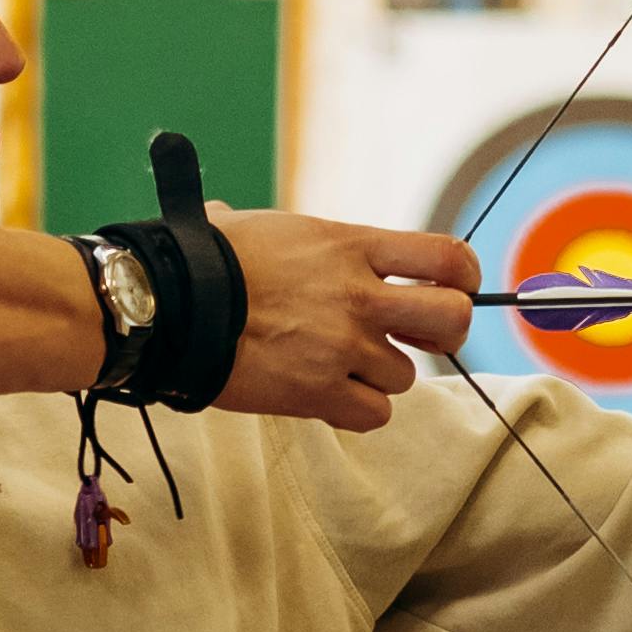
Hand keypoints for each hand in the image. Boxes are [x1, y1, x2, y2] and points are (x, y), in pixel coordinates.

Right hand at [209, 207, 479, 434]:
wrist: (169, 306)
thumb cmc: (203, 261)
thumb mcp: (260, 226)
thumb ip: (285, 236)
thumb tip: (227, 216)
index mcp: (351, 245)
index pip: (448, 258)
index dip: (462, 279)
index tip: (448, 288)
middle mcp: (360, 296)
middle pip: (453, 320)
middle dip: (444, 334)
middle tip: (414, 337)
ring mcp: (343, 347)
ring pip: (405, 377)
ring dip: (378, 376)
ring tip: (335, 364)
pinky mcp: (319, 393)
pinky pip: (374, 415)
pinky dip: (356, 410)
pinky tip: (325, 395)